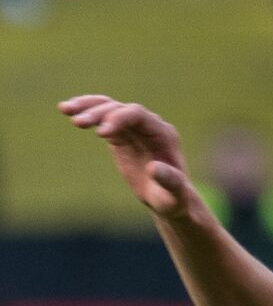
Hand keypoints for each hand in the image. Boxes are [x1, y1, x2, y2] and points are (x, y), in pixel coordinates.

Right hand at [59, 95, 196, 218]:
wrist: (169, 198)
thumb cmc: (173, 198)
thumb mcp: (173, 194)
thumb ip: (170, 181)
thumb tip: (154, 168)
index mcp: (164, 135)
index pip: (139, 116)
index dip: (120, 119)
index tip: (100, 133)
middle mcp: (151, 126)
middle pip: (122, 109)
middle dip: (100, 114)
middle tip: (77, 123)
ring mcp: (136, 129)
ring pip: (110, 108)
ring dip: (88, 107)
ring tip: (65, 109)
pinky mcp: (122, 136)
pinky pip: (103, 118)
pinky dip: (87, 113)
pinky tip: (67, 110)